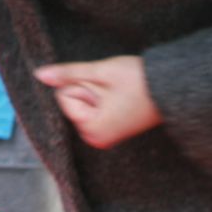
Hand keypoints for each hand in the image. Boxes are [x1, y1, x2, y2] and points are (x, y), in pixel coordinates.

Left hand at [34, 55, 162, 148]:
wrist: (172, 88)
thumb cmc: (139, 80)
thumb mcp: (99, 72)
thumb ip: (67, 74)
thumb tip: (39, 74)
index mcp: (92, 130)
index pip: (63, 97)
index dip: (82, 86)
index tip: (108, 89)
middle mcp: (96, 139)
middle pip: (71, 102)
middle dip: (89, 90)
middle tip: (116, 92)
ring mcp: (104, 136)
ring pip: (81, 103)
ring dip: (96, 93)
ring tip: (120, 95)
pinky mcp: (110, 130)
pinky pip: (92, 108)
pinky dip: (101, 99)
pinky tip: (121, 99)